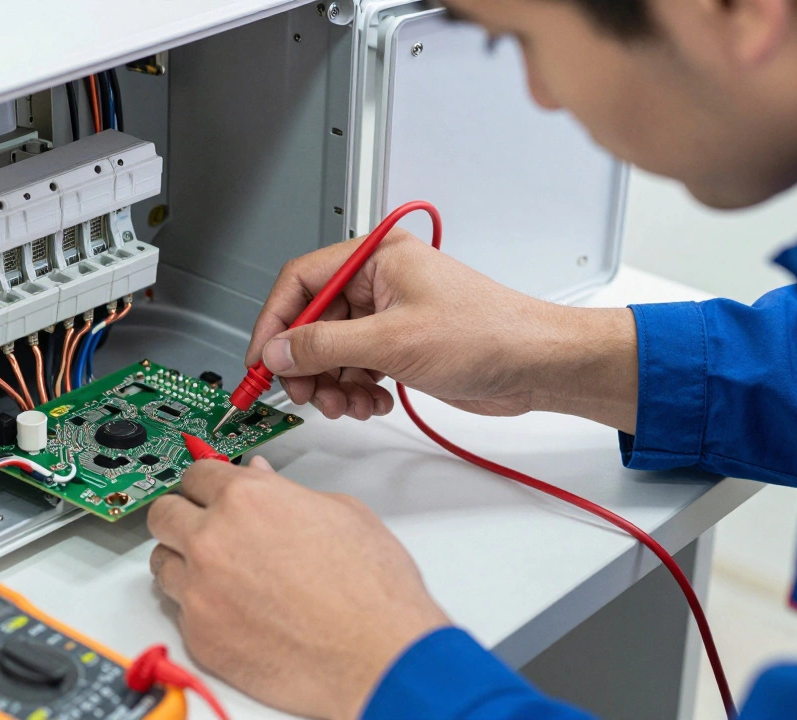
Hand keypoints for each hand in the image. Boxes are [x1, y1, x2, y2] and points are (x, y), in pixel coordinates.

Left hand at [147, 457, 449, 719]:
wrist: (379, 655)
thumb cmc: (372, 589)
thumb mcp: (340, 513)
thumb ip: (285, 491)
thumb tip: (261, 478)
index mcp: (247, 499)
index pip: (195, 474)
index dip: (205, 483)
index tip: (206, 491)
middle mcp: (213, 540)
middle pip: (163, 514)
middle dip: (182, 516)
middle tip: (202, 527)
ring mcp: (201, 591)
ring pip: (162, 564)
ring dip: (183, 562)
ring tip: (220, 573)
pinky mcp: (200, 636)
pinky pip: (180, 611)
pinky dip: (199, 607)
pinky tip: (234, 610)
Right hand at [249, 230, 639, 432]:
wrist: (535, 365)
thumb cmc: (488, 334)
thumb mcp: (392, 341)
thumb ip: (325, 347)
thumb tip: (278, 352)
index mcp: (375, 257)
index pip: (300, 281)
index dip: (274, 321)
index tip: (261, 360)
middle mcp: (378, 281)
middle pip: (312, 321)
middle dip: (307, 363)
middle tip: (305, 393)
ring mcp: (389, 314)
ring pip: (332, 351)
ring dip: (334, 384)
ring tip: (349, 403)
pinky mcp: (399, 344)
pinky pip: (356, 367)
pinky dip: (356, 389)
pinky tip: (375, 401)